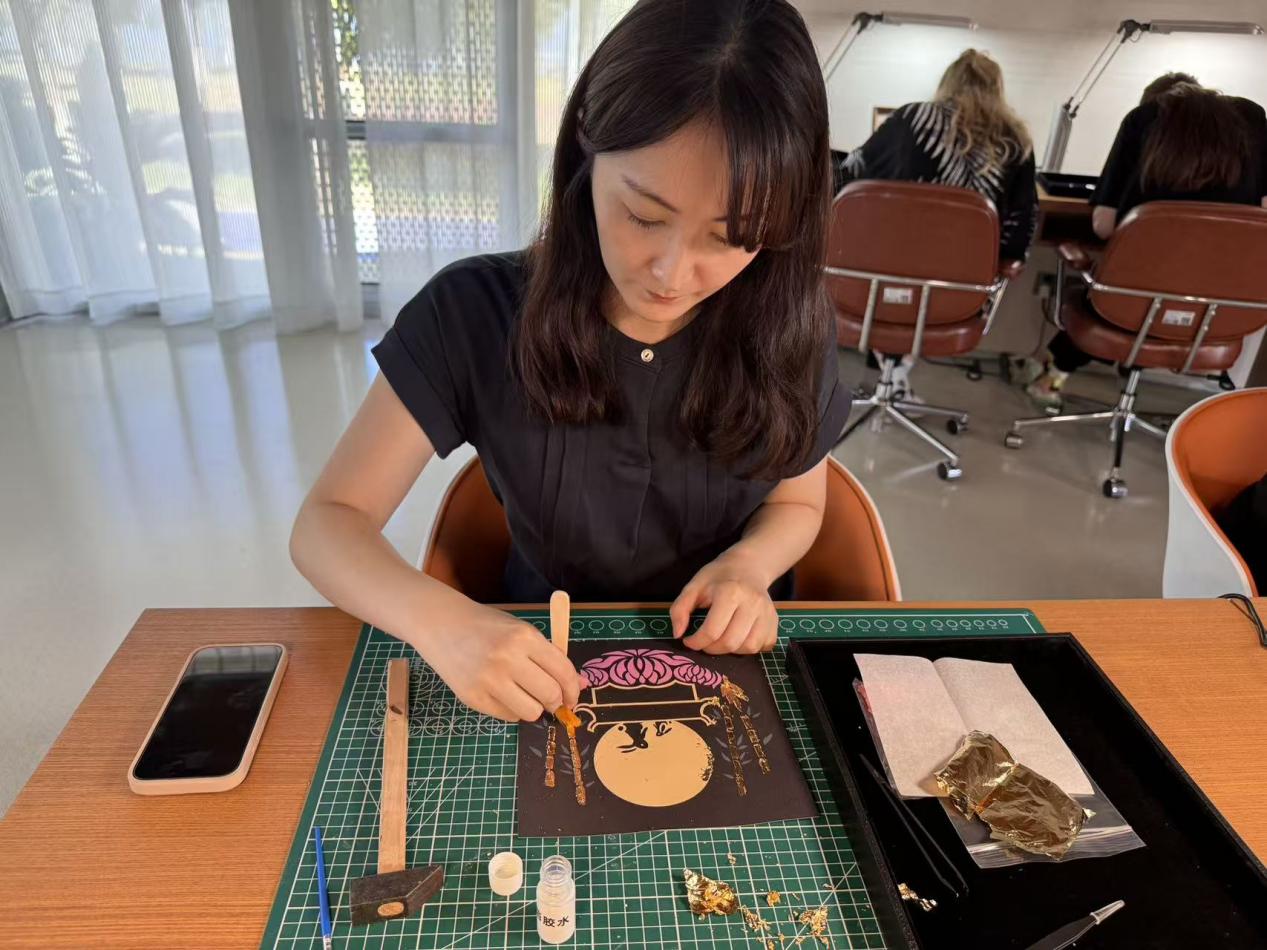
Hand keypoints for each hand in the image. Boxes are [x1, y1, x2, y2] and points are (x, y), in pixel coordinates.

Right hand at [411, 601, 584, 721]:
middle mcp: (507, 658)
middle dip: (557, 702)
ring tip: (525, 695)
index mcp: (524, 637)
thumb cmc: (487, 626)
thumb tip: (580, 685)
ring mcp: (488, 680)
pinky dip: (512, 709)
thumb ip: (550, 656)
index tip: (573, 697)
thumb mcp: (522, 631)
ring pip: (531, 712)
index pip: (563, 671)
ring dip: (534, 708)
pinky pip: (507, 716)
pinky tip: (503, 693)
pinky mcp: (472, 698)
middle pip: (550, 695)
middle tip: (553, 701)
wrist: (442, 624)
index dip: (573, 689)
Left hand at [669, 550, 778, 654]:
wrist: (748, 566)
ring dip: (731, 650)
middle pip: (731, 642)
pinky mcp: (775, 620)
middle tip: (704, 642)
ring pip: (749, 647)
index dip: (696, 642)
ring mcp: (767, 612)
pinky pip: (764, 646)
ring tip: (721, 640)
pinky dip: (750, 648)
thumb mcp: (693, 586)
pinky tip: (739, 638)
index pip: (712, 631)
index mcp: (729, 592)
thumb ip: (680, 609)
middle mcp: (752, 603)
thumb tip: (678, 634)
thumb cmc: (718, 577)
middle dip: (712, 649)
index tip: (689, 641)